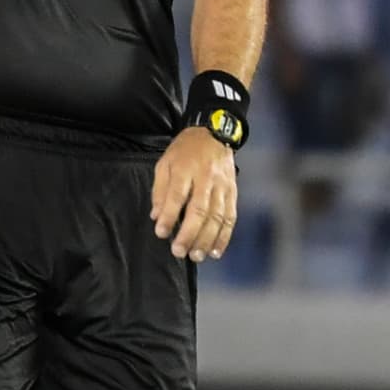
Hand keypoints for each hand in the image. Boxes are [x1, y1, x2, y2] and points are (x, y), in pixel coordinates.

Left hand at [151, 127, 237, 262]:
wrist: (214, 134)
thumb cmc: (185, 151)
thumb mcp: (165, 163)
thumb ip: (160, 190)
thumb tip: (156, 216)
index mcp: (186, 170)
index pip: (177, 196)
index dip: (168, 216)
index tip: (161, 233)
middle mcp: (206, 179)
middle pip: (199, 210)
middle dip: (189, 234)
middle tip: (178, 251)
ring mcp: (222, 187)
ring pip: (217, 217)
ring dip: (207, 240)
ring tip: (196, 256)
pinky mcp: (233, 193)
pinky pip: (230, 218)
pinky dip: (224, 237)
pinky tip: (216, 251)